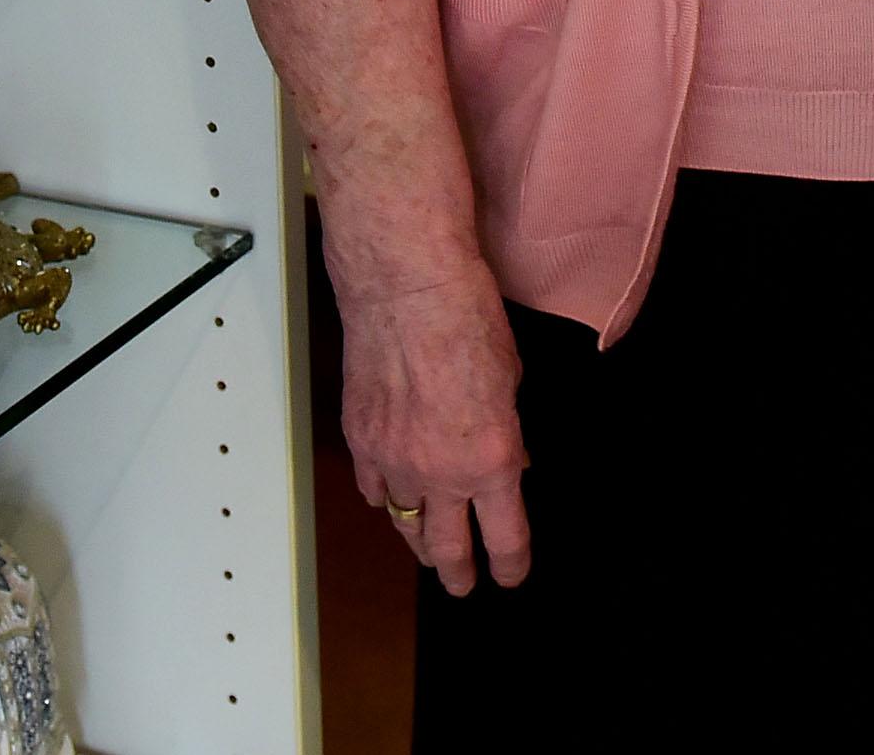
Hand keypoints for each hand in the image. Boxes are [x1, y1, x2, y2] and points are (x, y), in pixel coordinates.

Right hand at [335, 263, 532, 596]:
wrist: (407, 289)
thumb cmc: (467, 320)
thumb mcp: (512, 383)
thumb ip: (508, 433)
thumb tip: (509, 461)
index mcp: (491, 461)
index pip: (505, 538)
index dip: (510, 566)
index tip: (510, 575)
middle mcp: (440, 472)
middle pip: (446, 549)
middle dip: (457, 574)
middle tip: (461, 584)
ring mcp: (393, 460)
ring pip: (403, 524)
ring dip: (418, 541)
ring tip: (427, 551)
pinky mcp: (360, 439)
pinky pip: (373, 487)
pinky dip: (384, 495)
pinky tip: (390, 496)